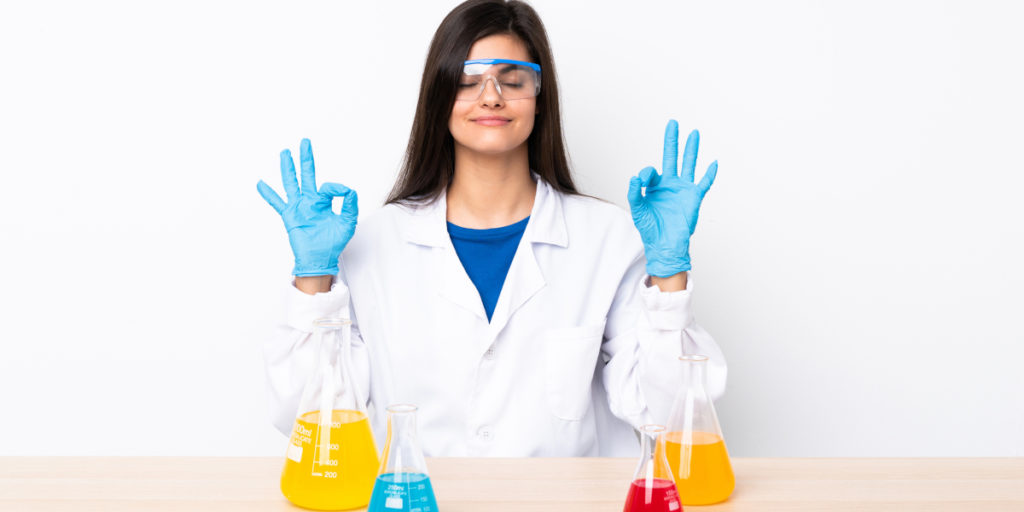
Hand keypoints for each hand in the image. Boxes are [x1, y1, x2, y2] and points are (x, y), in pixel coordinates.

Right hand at [257, 139, 357, 276]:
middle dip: (306, 159)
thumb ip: (349, 204)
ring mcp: (298, 207)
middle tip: (305, 142)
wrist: (321, 258)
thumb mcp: (347, 221)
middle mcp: (310, 201)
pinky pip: (277, 203)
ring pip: (291, 183)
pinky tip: (261, 183)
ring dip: (287, 168)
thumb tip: (346, 188)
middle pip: (307, 175)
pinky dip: (269, 193)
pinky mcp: (289, 216)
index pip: (328, 187)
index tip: (341, 191)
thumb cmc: (334, 242)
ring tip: (285, 153)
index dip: (335, 187)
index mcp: (324, 202)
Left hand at [627, 120, 716, 276]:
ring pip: (688, 164)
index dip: (646, 174)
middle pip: (672, 157)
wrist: (665, 245)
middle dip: (672, 140)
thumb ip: (634, 192)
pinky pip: (704, 183)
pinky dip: (709, 174)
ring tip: (694, 133)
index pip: (651, 171)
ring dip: (691, 149)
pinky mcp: (694, 198)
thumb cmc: (650, 229)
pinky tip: (713, 163)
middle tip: (672, 123)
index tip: (642, 183)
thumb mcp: (637, 209)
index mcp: (655, 187)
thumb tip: (635, 177)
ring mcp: (683, 190)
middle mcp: (669, 184)